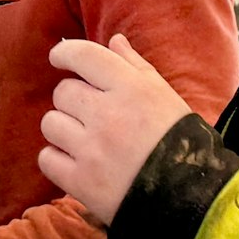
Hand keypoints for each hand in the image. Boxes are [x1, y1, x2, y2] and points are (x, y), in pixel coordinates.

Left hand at [39, 35, 193, 225]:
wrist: (191, 198)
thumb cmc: (181, 142)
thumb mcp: (165, 96)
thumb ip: (136, 66)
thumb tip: (114, 40)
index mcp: (131, 88)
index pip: (82, 55)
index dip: (64, 54)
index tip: (59, 58)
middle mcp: (108, 114)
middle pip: (63, 92)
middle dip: (72, 100)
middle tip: (89, 113)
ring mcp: (92, 149)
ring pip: (50, 123)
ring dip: (62, 129)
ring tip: (83, 139)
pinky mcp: (81, 181)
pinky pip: (47, 159)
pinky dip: (57, 159)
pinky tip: (76, 161)